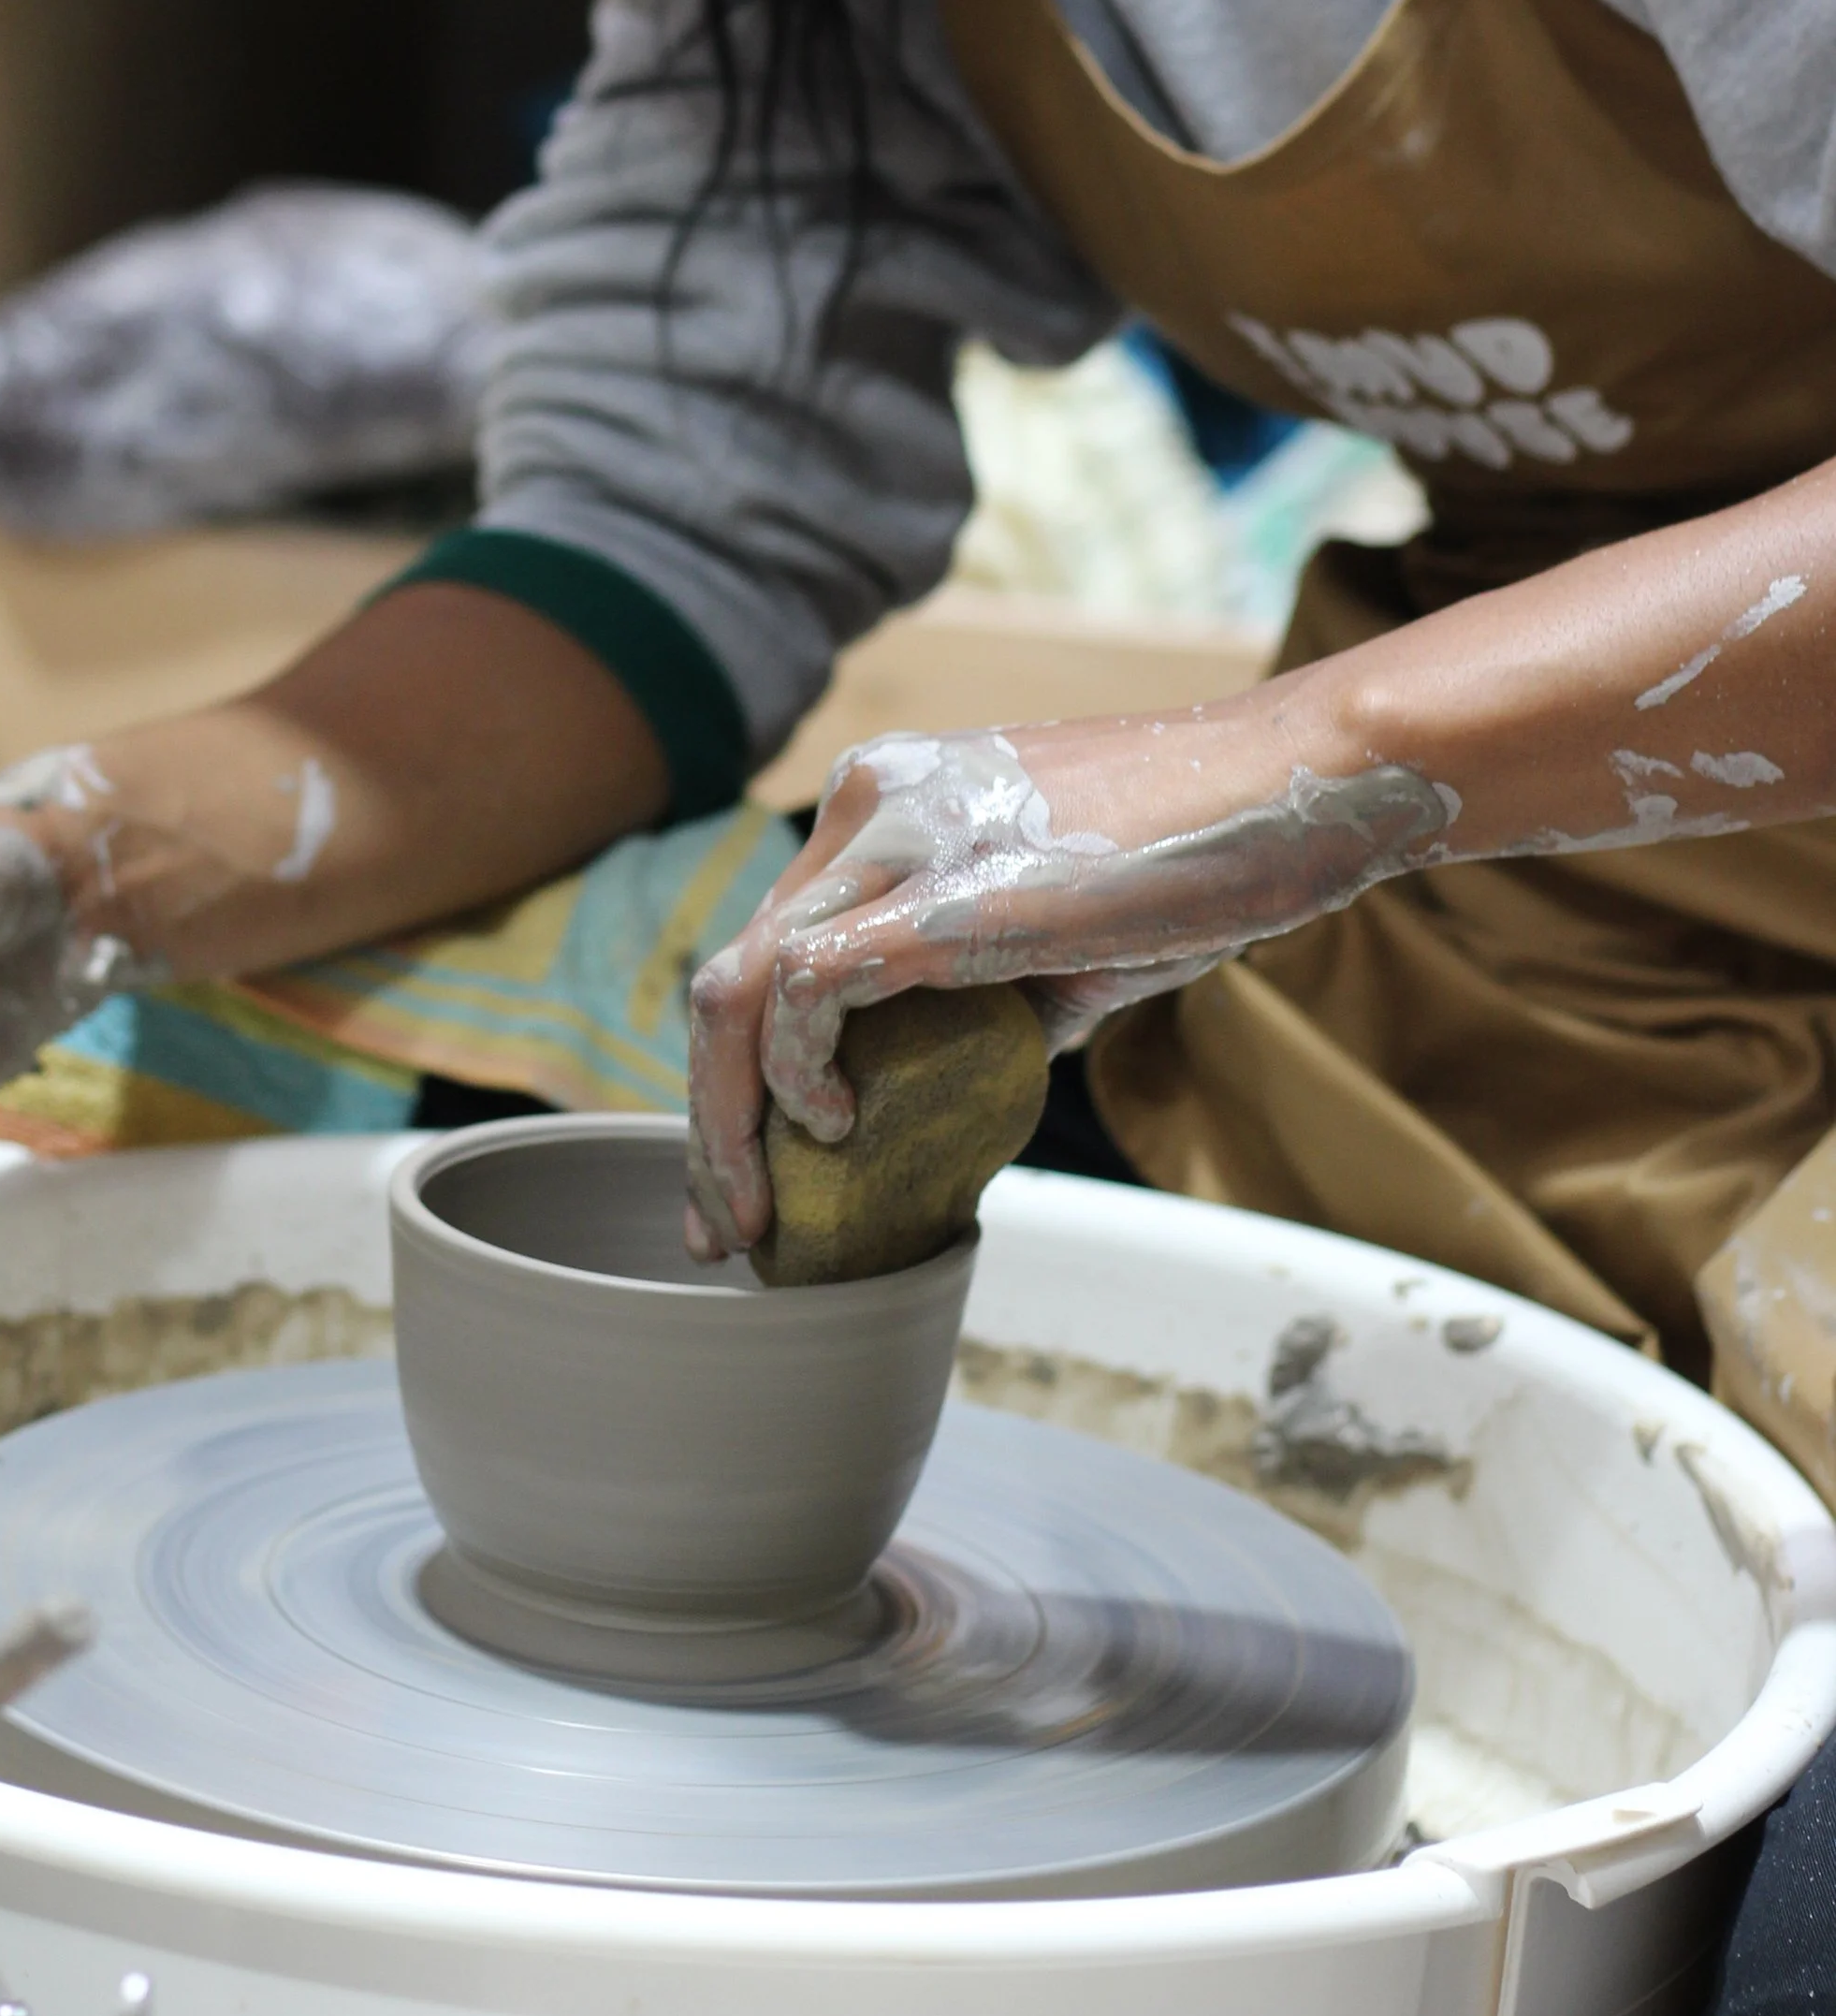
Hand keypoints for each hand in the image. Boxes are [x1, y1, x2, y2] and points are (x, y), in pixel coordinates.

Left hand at [685, 718, 1455, 1258]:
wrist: (1302, 787)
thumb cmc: (1204, 856)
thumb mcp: (1070, 931)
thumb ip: (995, 995)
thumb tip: (953, 1091)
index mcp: (888, 803)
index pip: (771, 950)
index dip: (739, 1073)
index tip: (751, 1175)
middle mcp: (869, 802)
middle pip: (733, 975)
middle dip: (712, 1118)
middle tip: (723, 1228)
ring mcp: (899, 833)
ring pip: (745, 986)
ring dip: (734, 1121)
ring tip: (761, 1213)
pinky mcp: (946, 888)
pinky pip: (813, 986)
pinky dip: (803, 1073)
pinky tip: (839, 1129)